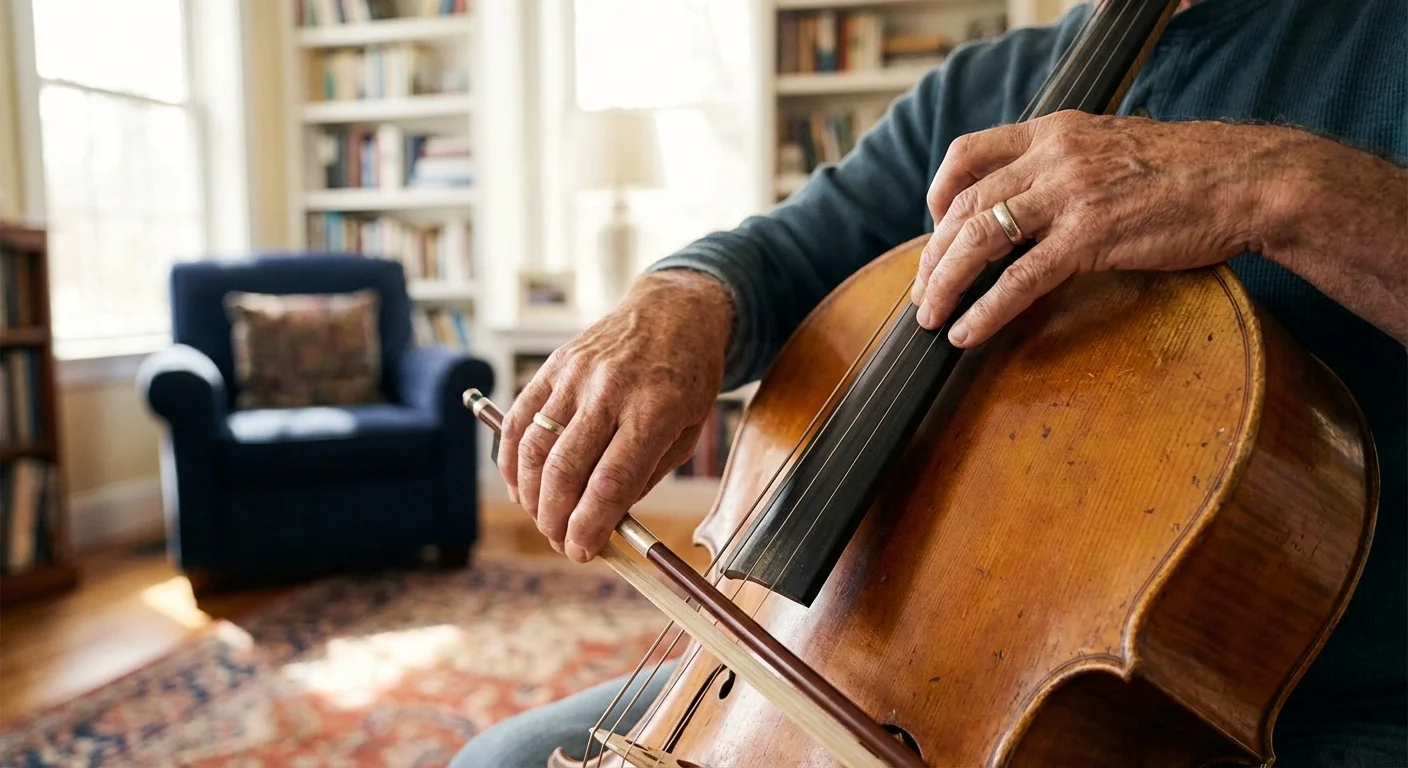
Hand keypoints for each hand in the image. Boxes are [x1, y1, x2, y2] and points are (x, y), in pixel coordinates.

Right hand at [497, 269, 732, 562]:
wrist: (672, 311)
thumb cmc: (686, 377)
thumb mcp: (686, 430)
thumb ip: (644, 474)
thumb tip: (603, 521)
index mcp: (654, 409)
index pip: (610, 481)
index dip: (590, 525)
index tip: (582, 552)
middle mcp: (610, 390)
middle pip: (566, 469)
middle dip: (556, 519)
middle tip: (561, 542)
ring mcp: (576, 375)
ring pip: (535, 447)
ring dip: (532, 495)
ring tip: (543, 519)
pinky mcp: (553, 366)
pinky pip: (520, 418)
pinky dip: (512, 459)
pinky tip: (520, 485)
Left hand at [911, 110, 1282, 344]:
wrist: (1250, 180)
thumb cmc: (1190, 174)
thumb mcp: (1113, 151)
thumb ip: (1066, 171)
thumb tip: (1032, 211)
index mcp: (1055, 132)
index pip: (969, 154)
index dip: (938, 193)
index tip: (932, 227)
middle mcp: (1053, 157)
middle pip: (964, 204)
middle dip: (933, 253)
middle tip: (921, 289)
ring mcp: (1069, 195)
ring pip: (978, 239)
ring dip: (944, 283)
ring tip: (929, 316)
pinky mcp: (1089, 237)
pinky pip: (1019, 280)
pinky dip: (984, 310)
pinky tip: (966, 332)